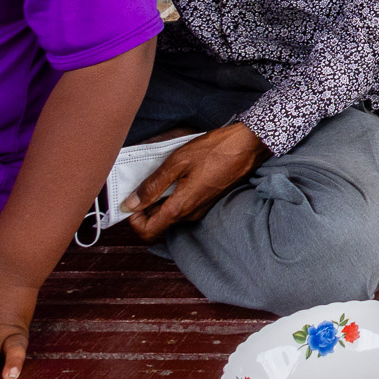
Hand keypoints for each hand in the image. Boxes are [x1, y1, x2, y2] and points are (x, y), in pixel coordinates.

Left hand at [125, 121, 267, 240]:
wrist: (247, 147)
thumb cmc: (214, 151)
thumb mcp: (177, 162)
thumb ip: (153, 185)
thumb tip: (132, 203)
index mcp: (181, 207)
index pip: (148, 231)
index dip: (134, 220)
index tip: (131, 201)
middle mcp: (190, 214)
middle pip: (157, 224)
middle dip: (144, 210)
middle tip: (141, 186)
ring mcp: (200, 210)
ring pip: (169, 215)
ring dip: (159, 201)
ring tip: (159, 177)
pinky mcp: (206, 202)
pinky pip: (182, 207)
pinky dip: (172, 197)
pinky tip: (175, 176)